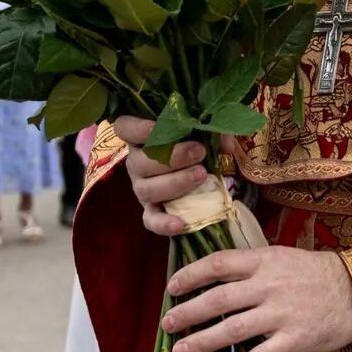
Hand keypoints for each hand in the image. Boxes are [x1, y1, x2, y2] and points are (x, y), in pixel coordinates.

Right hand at [112, 116, 216, 236]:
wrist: (199, 173)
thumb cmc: (195, 144)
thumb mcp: (203, 132)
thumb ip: (212, 132)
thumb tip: (226, 146)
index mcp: (141, 137)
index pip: (124, 128)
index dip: (136, 128)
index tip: (156, 128)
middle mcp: (136, 163)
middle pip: (139, 162)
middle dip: (171, 157)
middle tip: (199, 152)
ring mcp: (142, 188)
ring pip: (146, 189)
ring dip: (175, 183)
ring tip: (201, 175)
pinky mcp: (151, 211)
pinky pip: (151, 220)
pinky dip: (163, 223)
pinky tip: (180, 224)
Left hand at [163, 245, 351, 351]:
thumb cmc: (315, 275)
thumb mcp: (282, 258)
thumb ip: (251, 267)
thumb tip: (214, 279)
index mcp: (264, 261)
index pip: (218, 264)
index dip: (191, 275)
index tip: (171, 288)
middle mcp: (269, 286)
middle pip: (218, 298)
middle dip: (188, 312)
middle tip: (166, 324)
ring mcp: (282, 314)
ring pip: (233, 328)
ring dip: (202, 341)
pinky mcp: (295, 340)